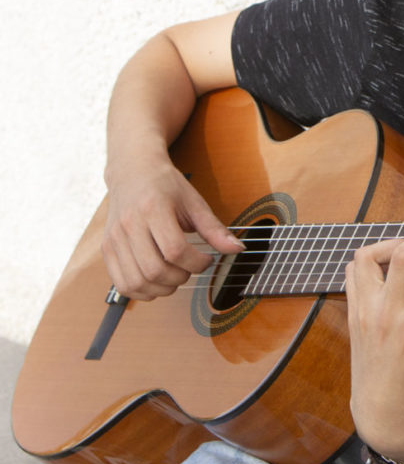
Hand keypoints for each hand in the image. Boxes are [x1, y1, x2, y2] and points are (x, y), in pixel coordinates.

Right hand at [101, 153, 243, 299]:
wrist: (132, 172)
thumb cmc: (166, 187)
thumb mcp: (194, 203)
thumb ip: (214, 229)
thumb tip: (238, 250)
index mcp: (152, 209)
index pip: (174, 250)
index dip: (196, 263)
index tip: (207, 259)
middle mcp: (128, 225)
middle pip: (155, 270)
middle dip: (181, 277)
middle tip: (190, 267)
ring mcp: (114, 239)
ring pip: (137, 281)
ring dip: (163, 288)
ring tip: (175, 275)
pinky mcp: (107, 249)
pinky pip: (122, 284)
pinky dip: (142, 291)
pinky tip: (157, 282)